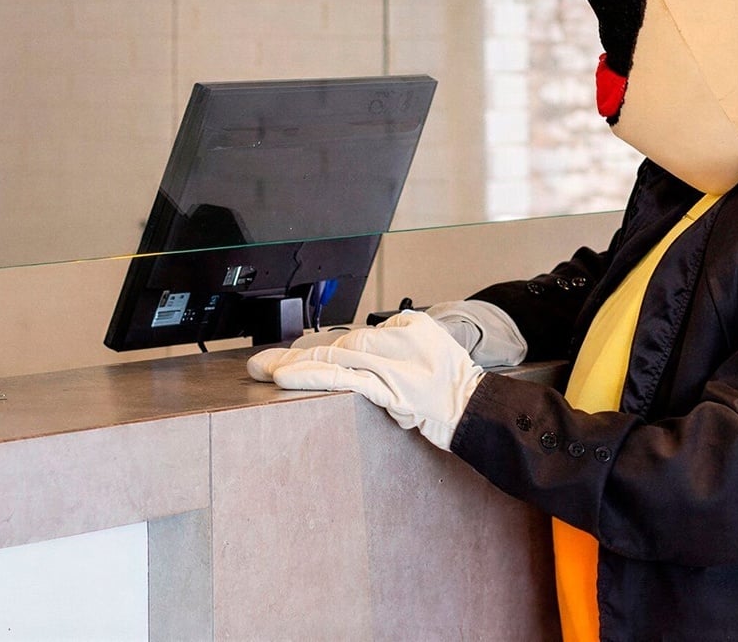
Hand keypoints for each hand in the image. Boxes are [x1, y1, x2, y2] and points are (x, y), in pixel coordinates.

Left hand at [275, 300, 525, 366]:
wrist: (476, 410)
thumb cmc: (452, 387)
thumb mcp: (428, 349)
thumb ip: (396, 346)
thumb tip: (358, 356)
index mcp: (405, 327)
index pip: (350, 339)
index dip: (316, 354)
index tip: (288, 361)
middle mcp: (397, 339)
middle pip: (336, 346)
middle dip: (295, 356)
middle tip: (261, 364)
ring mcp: (393, 364)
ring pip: (336, 359)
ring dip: (296, 366)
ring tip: (265, 371)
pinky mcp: (391, 388)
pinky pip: (346, 380)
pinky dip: (315, 376)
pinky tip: (289, 378)